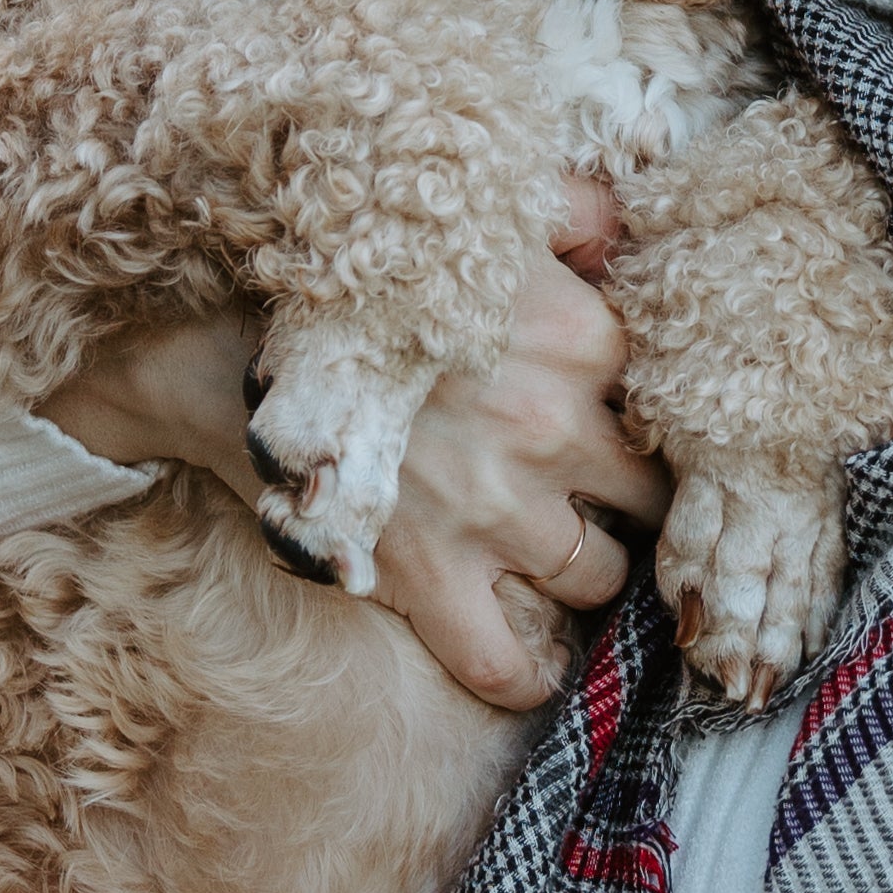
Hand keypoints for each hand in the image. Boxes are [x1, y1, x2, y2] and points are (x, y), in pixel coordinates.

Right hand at [370, 181, 668, 706]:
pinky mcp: (429, 578)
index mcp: (579, 340)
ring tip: (552, 556)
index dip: (648, 426)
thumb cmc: (364, 276)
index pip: (667, 409)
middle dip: (629, 508)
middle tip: (599, 503)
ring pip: (597, 579)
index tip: (623, 432)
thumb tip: (626, 235)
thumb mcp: (480, 218)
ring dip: (581, 574)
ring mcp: (494, 511)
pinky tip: (534, 662)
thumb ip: (576, 217)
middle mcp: (553, 429)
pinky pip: (507, 664)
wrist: (226, 340)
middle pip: (649, 504)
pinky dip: (529, 676)